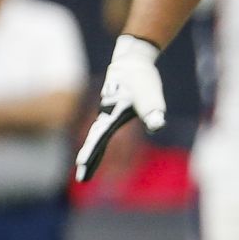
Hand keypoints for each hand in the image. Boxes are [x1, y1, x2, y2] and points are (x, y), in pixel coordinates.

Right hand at [74, 36, 165, 181]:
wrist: (133, 60)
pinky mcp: (112, 111)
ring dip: (92, 154)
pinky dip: (98, 144)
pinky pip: (103, 131)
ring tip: (86, 170)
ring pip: (97, 137)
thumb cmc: (142, 79)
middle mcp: (105, 115)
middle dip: (89, 160)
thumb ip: (152, 110)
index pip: (99, 138)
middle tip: (82, 179)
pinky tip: (97, 150)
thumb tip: (157, 124)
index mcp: (111, 115)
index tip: (81, 165)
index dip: (92, 152)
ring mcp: (107, 113)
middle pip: (94, 141)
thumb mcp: (149, 95)